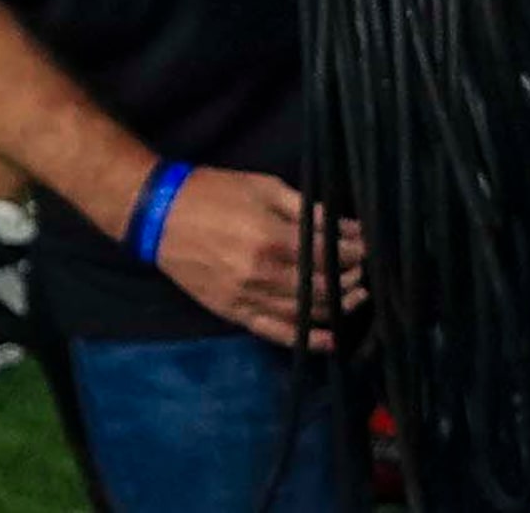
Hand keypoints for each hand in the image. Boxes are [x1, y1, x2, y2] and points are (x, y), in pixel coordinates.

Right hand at [152, 168, 365, 350]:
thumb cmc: (216, 193)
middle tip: (366, 271)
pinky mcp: (229, 311)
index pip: (327, 255)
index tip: (370, 247)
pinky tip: (328, 340)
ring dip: (336, 308)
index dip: (355, 253)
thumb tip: (349, 227)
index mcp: (272, 239)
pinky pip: (270, 331)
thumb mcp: (268, 189)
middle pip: (320, 287)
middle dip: (350, 280)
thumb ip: (311, 211)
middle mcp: (260, 275)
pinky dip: (302, 338)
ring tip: (357, 298)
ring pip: (302, 312)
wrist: (158, 214)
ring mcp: (243, 297)